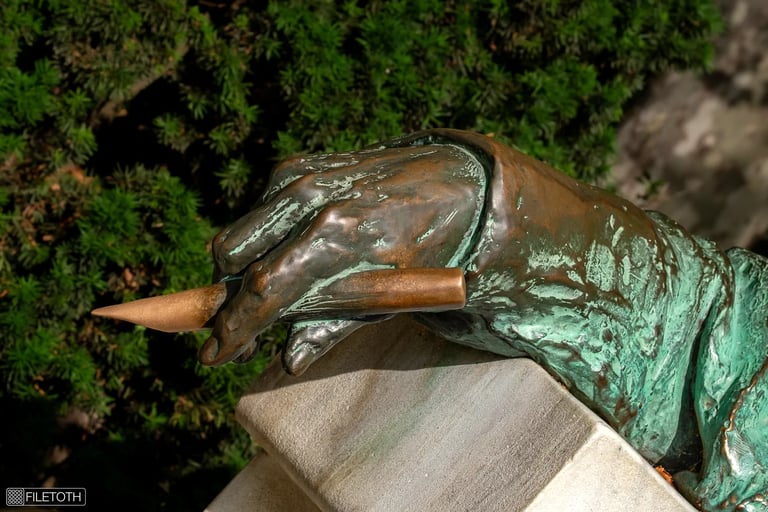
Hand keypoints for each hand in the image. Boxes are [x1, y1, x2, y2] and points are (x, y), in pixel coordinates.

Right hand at [200, 142, 485, 372]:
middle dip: (227, 299)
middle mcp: (310, 199)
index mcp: (338, 238)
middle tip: (244, 335)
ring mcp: (301, 175)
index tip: (215, 356)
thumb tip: (288, 360)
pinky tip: (284, 260)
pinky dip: (258, 243)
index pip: (262, 289)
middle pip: (230, 256)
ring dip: (237, 272)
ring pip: (237, 233)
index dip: (233, 327)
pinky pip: (257, 212)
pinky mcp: (300, 164)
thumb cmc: (428, 248)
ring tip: (263, 303)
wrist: (457, 181)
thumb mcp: (389, 300)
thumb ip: (332, 326)